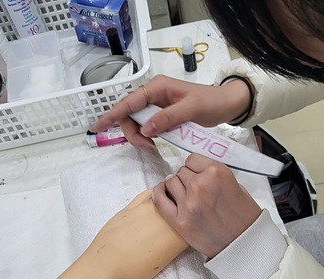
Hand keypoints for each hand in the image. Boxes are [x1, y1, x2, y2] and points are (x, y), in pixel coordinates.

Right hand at [90, 75, 251, 147]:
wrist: (226, 104)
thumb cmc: (211, 102)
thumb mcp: (191, 109)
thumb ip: (167, 118)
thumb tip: (146, 129)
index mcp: (157, 87)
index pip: (129, 101)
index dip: (112, 115)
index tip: (97, 127)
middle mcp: (153, 94)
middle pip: (129, 113)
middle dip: (131, 131)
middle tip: (147, 146)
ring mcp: (157, 104)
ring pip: (136, 121)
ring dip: (138, 135)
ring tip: (151, 146)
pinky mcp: (162, 114)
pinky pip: (147, 125)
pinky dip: (146, 135)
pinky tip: (152, 142)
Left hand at [152, 154, 261, 257]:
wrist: (244, 243)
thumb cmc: (244, 217)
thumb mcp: (236, 185)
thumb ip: (214, 175)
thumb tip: (196, 171)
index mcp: (217, 173)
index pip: (192, 159)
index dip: (194, 167)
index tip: (196, 173)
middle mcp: (201, 186)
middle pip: (181, 171)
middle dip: (187, 178)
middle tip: (195, 188)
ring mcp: (188, 204)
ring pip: (170, 182)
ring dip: (175, 186)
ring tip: (184, 194)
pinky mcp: (180, 221)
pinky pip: (160, 200)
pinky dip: (159, 194)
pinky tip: (162, 192)